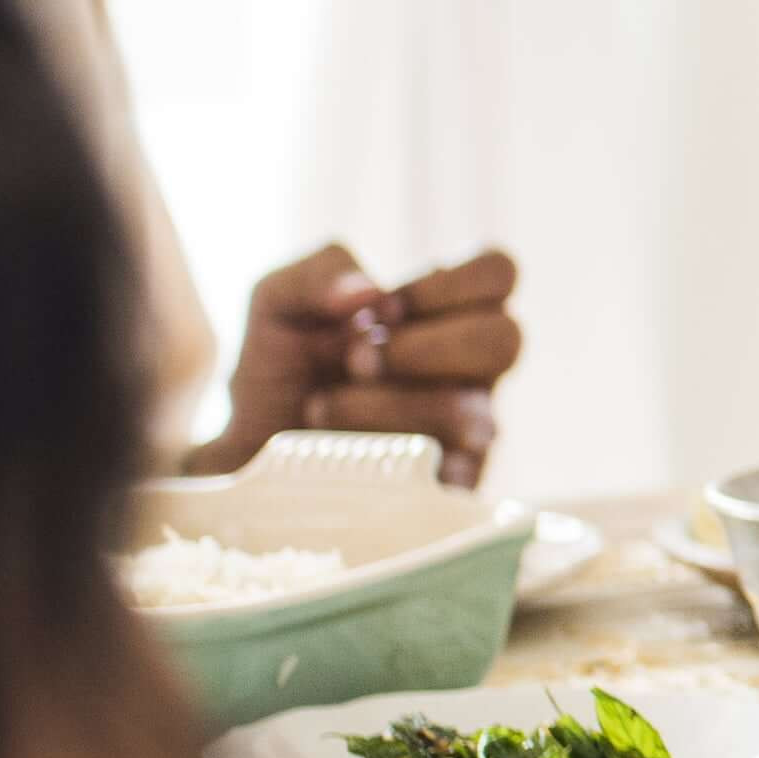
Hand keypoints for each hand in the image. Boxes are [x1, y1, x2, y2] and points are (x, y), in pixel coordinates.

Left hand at [201, 243, 523, 482]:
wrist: (251, 452)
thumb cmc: (281, 372)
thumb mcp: (278, 303)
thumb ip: (318, 272)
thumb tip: (369, 291)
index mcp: (447, 312)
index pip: (497, 272)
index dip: (444, 285)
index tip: (384, 310)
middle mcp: (471, 369)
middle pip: (506, 338)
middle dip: (424, 347)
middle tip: (358, 359)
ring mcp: (469, 430)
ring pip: (469, 411)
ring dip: (384, 404)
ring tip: (322, 408)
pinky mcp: (451, 485)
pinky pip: (450, 473)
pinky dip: (386, 454)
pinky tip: (343, 450)